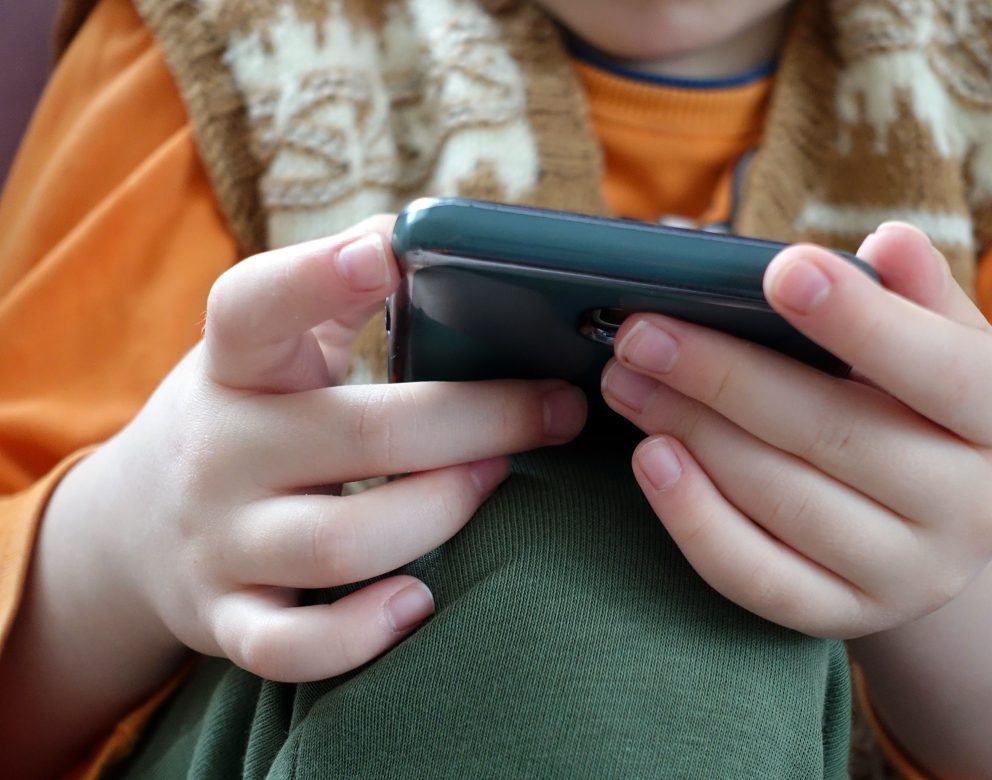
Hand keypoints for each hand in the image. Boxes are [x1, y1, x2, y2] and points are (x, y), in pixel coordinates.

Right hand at [49, 216, 586, 681]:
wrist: (136, 525)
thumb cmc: (246, 418)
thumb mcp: (269, 350)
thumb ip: (338, 298)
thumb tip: (429, 234)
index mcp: (234, 367)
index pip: (253, 308)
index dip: (316, 276)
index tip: (390, 252)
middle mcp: (221, 452)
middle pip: (359, 434)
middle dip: (478, 420)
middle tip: (556, 410)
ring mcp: (221, 543)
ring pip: (342, 543)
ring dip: (442, 511)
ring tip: (495, 480)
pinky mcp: (227, 620)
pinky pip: (292, 649)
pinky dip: (361, 635)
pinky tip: (418, 602)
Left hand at [600, 223, 991, 637]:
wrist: (943, 522)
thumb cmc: (928, 404)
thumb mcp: (947, 340)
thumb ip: (916, 294)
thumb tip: (886, 244)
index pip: (942, 370)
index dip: (860, 320)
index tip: (780, 270)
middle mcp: (978, 509)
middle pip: (836, 435)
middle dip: (724, 376)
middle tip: (642, 332)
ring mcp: (912, 577)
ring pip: (785, 502)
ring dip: (693, 433)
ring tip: (627, 378)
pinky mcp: (846, 617)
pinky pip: (758, 578)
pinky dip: (695, 519)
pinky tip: (650, 459)